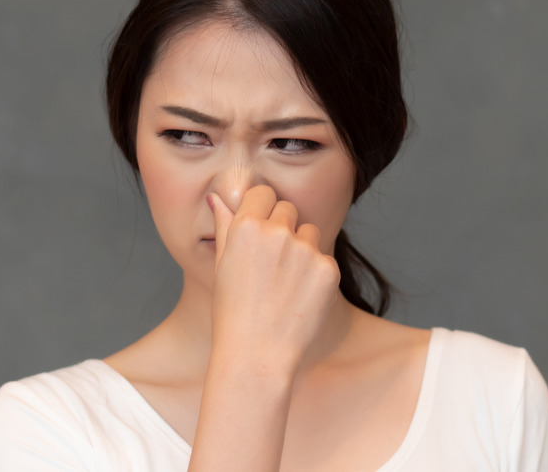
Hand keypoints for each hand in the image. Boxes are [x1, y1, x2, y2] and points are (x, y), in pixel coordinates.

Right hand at [208, 185, 340, 373]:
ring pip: (309, 232)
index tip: (260, 229)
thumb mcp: (221, 266)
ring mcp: (305, 250)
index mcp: (246, 226)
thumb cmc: (232, 313)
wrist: (257, 354)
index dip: (261, 210)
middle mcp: (277, 232)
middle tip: (271, 264)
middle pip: (288, 209)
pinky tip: (299, 297)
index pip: (263, 193)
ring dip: (301, 249)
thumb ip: (225, 226)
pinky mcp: (328, 269)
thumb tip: (219, 198)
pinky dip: (315, 274)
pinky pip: (324, 258)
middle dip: (282, 228)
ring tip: (284, 283)